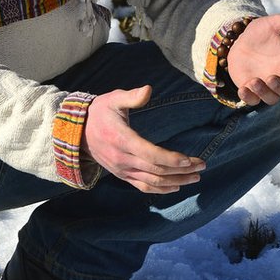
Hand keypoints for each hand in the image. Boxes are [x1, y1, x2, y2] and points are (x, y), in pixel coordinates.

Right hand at [83, 84, 204, 193]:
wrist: (78, 133)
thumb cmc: (100, 112)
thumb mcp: (113, 99)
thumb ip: (132, 96)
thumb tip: (149, 89)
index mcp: (122, 139)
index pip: (151, 154)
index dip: (172, 159)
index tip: (190, 160)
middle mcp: (122, 159)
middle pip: (157, 170)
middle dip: (182, 170)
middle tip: (202, 166)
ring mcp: (122, 170)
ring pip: (153, 181)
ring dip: (176, 181)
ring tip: (196, 177)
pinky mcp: (122, 175)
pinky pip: (144, 187)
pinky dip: (161, 189)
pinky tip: (177, 186)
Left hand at [226, 11, 279, 105]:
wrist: (242, 40)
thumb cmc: (263, 32)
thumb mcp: (275, 24)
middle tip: (271, 78)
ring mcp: (267, 86)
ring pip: (271, 98)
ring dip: (264, 93)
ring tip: (254, 81)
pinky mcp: (251, 90)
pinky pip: (252, 100)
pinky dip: (248, 98)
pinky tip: (242, 90)